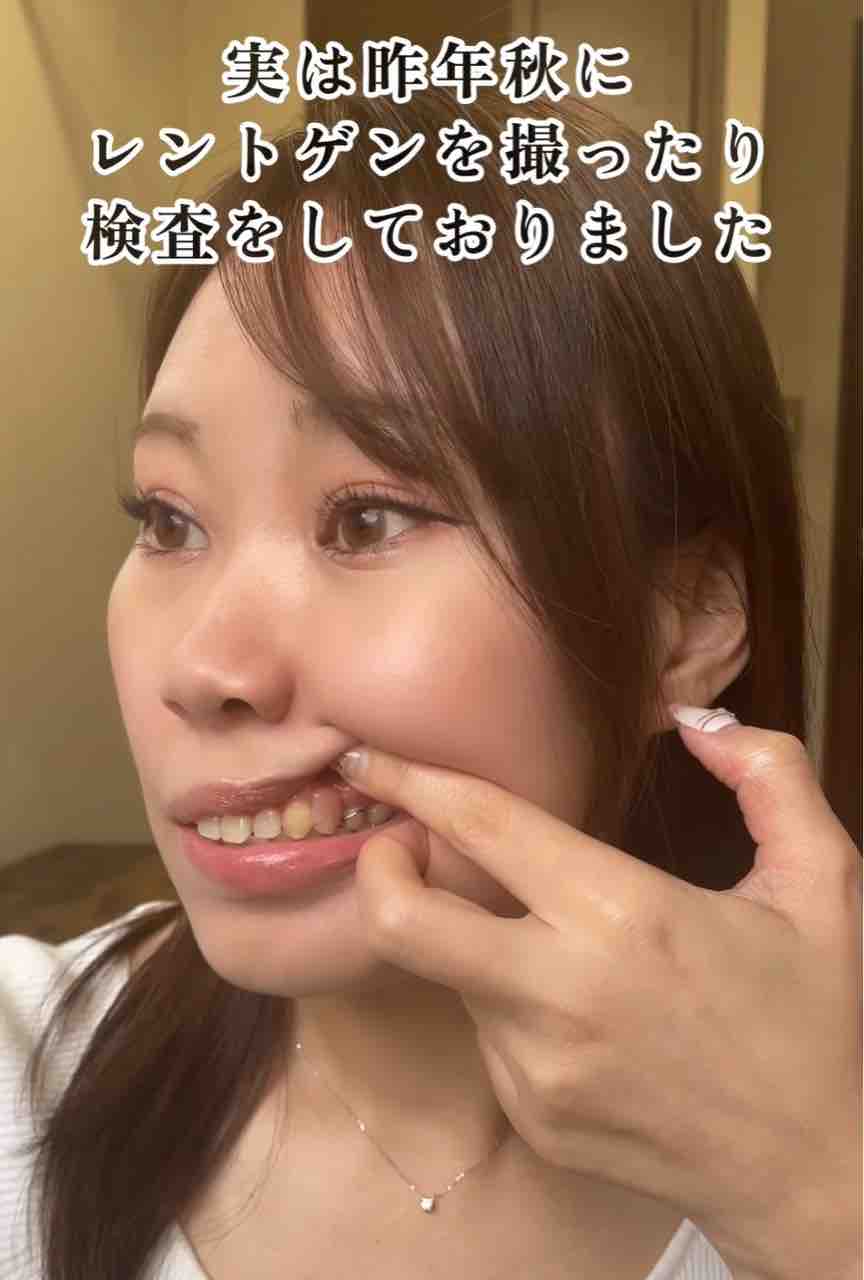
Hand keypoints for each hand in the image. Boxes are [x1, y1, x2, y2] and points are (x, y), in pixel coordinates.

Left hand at [336, 707, 861, 1279]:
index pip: (482, 828)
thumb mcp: (824, 883)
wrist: (820, 1173)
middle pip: (405, 923)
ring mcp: (536, 1069)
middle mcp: (560, 994)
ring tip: (550, 940)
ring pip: (453, 976)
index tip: (364, 757)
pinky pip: (491, 1037)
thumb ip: (770, 776)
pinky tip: (581, 1014)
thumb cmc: (821, 1017)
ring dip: (473, 940)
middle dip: (377, 870)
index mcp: (624, 915)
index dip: (411, 782)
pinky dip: (512, 1006)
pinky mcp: (532, 1119)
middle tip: (395, 844)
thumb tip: (698, 720)